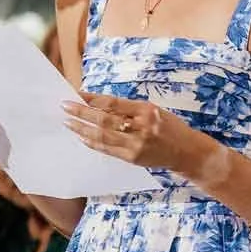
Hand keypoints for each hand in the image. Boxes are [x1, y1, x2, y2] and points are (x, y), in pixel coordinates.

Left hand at [64, 93, 208, 176]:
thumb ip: (129, 108)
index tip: (76, 93)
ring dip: (82, 128)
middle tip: (65, 106)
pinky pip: (107, 149)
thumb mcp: (153, 110)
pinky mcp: (132, 158)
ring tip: (68, 122)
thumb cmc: (169, 127)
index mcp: (146, 110)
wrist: (186, 151)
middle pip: (104, 118)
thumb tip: (99, 103)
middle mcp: (140, 126)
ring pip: (102, 135)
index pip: (112, 102)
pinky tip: (82, 137)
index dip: (92, 98)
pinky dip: (93, 142)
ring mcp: (136, 144)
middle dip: (81, 112)